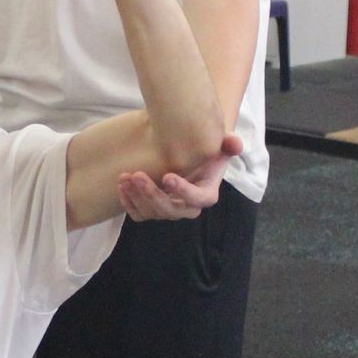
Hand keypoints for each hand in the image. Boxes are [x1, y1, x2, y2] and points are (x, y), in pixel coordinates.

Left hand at [115, 133, 239, 220]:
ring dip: (136, 197)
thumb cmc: (206, 151)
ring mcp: (168, 210)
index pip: (198, 199)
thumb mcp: (221, 145)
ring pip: (151, 213)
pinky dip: (128, 202)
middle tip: (138, 175)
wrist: (188, 155)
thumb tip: (236, 143)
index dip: (183, 191)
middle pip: (170, 210)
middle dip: (152, 194)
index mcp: (206, 194)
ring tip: (125, 176)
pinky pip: (138, 214)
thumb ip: (231, 143)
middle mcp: (187, 208)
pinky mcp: (152, 210)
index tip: (168, 176)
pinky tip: (121, 185)